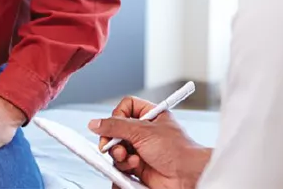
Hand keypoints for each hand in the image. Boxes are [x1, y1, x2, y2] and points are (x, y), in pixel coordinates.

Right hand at [88, 96, 211, 188]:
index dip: (117, 115)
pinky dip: (124, 167)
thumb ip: (115, 126)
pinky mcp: (139, 168)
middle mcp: (144, 132)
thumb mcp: (142, 131)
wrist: (187, 176)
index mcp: (150, 115)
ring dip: (119, 155)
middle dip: (113, 140)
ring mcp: (141, 150)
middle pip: (116, 130)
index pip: (125, 107)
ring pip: (117, 149)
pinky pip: (121, 166)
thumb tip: (95, 123)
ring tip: (128, 158)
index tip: (114, 125)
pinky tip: (134, 167)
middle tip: (110, 146)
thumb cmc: (177, 150)